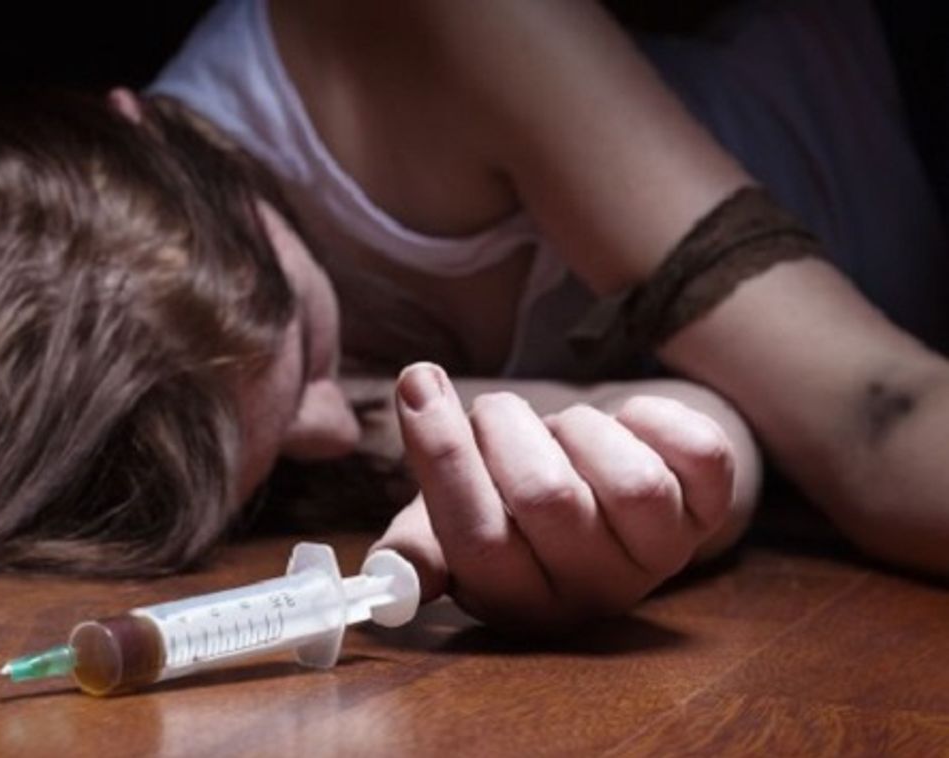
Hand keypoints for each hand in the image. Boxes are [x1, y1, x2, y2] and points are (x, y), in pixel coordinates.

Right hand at [373, 363, 735, 629]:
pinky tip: (622, 423)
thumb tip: (389, 575)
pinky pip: (703, 454)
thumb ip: (414, 550)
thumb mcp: (445, 531)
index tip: (417, 382)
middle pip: (550, 500)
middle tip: (491, 411)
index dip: (444, 457)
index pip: (478, 541)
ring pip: (631, 481)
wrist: (597, 492)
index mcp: (518, 601)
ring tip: (557, 429)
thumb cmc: (504, 504)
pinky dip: (656, 419)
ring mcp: (660, 555)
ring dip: (578, 427)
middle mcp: (594, 592)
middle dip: (505, 428)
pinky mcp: (711, 510)